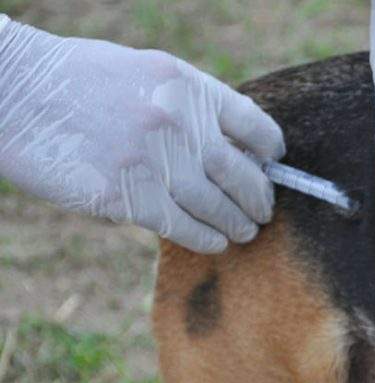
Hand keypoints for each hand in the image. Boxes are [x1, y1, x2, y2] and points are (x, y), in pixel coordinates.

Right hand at [0, 20, 283, 253]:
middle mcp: (178, 123)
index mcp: (187, 86)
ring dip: (237, 224)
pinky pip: (182, 227)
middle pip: (243, 175)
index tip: (273, 164)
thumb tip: (229, 152)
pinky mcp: (124, 197)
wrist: (13, 91)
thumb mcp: (145, 74)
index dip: (270, 152)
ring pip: (217, 208)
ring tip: (243, 230)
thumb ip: (189, 107)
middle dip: (260, 198)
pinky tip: (214, 241)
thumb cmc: (78, 82)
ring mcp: (153, 162)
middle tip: (264, 211)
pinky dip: (205, 238)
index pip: (254, 126)